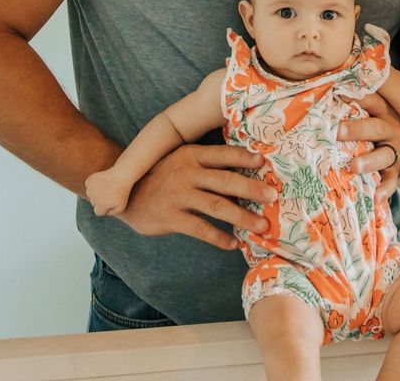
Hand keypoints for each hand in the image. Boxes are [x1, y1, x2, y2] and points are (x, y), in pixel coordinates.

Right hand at [84, 169, 131, 215]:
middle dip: (100, 200)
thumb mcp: (121, 206)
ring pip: (90, 194)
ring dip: (95, 193)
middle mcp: (94, 197)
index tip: (110, 202)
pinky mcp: (90, 179)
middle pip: (93, 203)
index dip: (104, 208)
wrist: (122, 175)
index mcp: (101, 204)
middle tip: (109, 194)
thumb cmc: (123, 191)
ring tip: (106, 188)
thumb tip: (104, 212)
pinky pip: (88, 185)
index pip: (98, 212)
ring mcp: (91, 187)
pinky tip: (101, 183)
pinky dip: (92, 185)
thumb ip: (111, 213)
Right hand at [116, 144, 274, 250]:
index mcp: (191, 155)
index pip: (223, 155)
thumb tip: (244, 175)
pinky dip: (219, 237)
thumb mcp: (180, 162)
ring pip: (217, 206)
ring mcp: (178, 195)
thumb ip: (206, 166)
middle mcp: (186, 172)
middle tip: (273, 198)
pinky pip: (201, 229)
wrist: (125, 195)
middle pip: (226, 181)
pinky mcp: (170, 217)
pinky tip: (233, 244)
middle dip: (252, 190)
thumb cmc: (161, 178)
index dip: (245, 159)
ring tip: (262, 227)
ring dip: (243, 218)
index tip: (266, 165)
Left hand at [338, 91, 399, 204]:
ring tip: (353, 166)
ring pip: (384, 155)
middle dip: (356, 130)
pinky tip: (376, 197)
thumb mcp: (374, 107)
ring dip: (369, 161)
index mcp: (384, 110)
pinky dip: (385, 189)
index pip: (372, 100)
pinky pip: (392, 181)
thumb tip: (325, 85)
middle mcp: (392, 129)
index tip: (338, 94)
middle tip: (337, 131)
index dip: (357, 97)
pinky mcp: (396, 170)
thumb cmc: (379, 120)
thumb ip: (355, 100)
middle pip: (375, 128)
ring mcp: (396, 151)